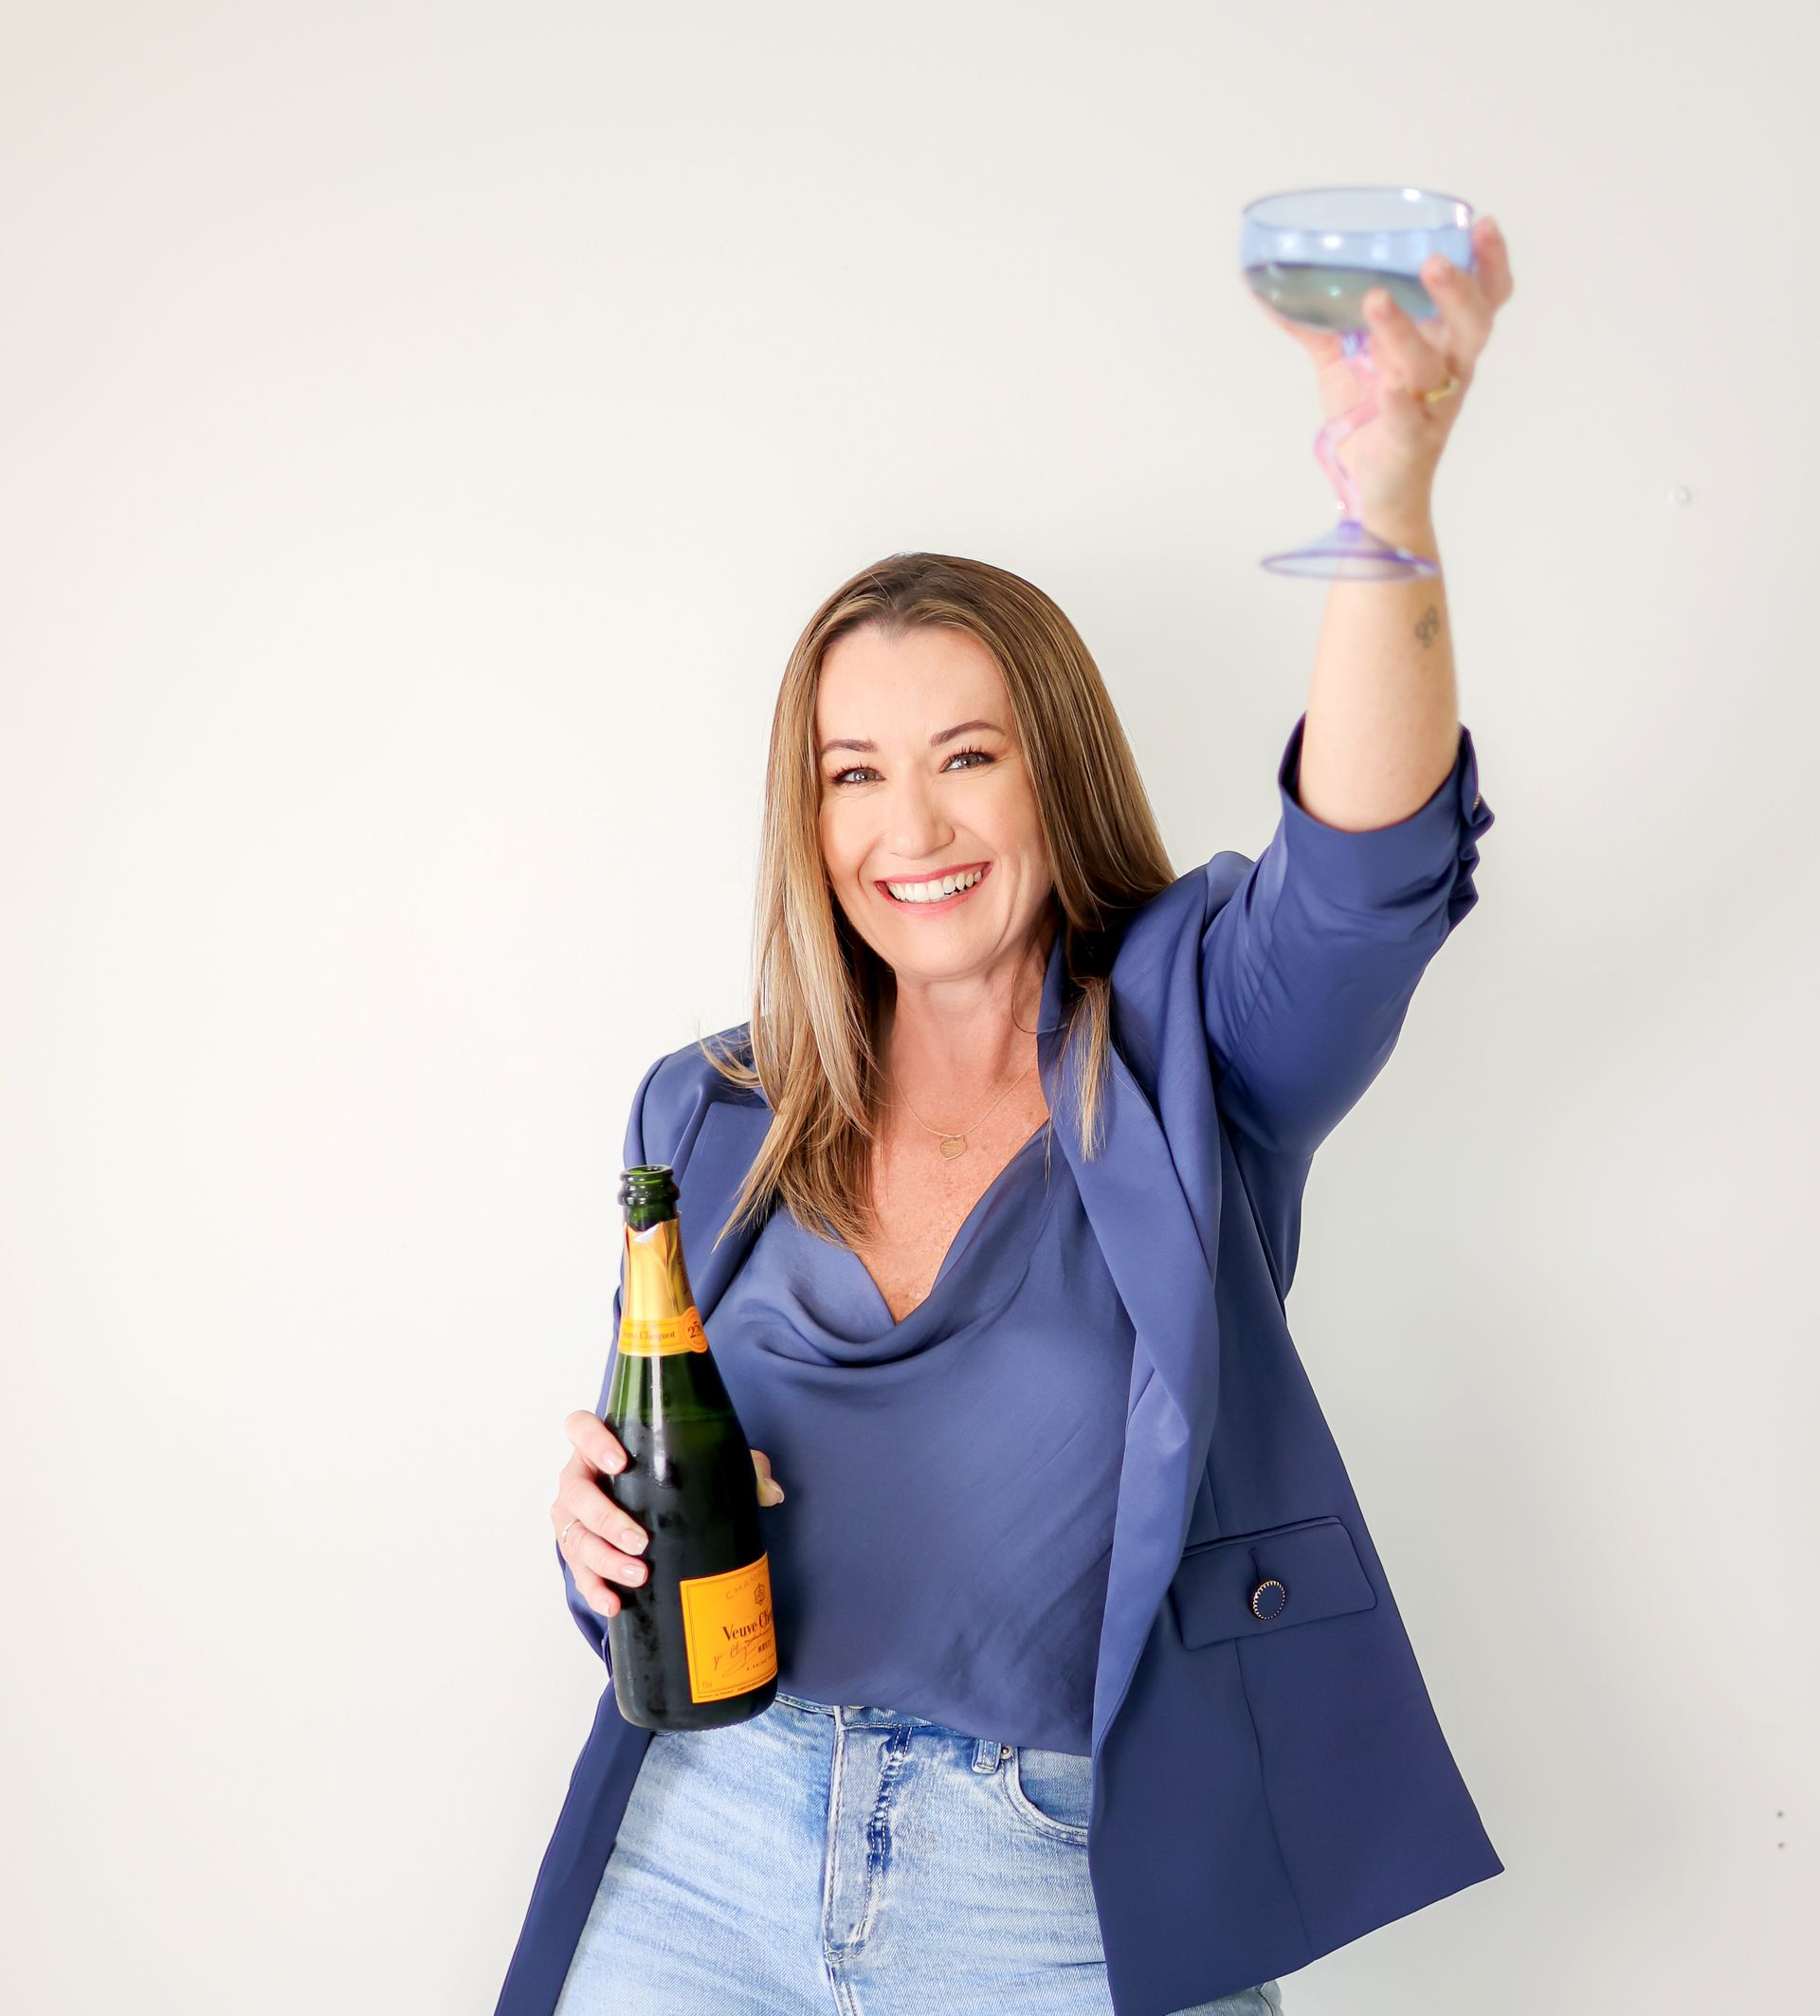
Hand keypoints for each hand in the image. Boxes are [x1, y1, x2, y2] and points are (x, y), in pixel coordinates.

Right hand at [554, 1412, 784, 1618]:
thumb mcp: (708, 1465)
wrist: (651, 1511)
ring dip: (603, 1559)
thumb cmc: (671, 1477)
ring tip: (637, 1575)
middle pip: (576, 1493)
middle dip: (606, 1519)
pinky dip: (593, 1589)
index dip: (593, 1441)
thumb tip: (772, 1492)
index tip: (619, 1462)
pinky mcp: (578, 1551)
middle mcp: (579, 1477)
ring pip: (574, 1536)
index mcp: (602, 1445)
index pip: (580, 1427)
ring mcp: (574, 1516)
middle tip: (640, 1540)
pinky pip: (578, 1572)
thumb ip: (742, 1469)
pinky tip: (613, 1603)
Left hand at [1249, 213, 1515, 527]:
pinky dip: (1398, 402)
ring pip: (1433, 367)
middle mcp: (1449, 370)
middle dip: (1458, 290)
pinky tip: (1386, 386)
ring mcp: (1433, 408)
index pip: (1483, 295)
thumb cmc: (1370, 418)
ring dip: (1405, 332)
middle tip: (1433, 262)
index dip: (1489, 262)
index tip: (1482, 224)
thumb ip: (1314, 323)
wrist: (1374, 491)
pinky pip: (1409, 419)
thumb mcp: (1341, 362)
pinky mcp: (1411, 443)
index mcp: (1444, 341)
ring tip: (1375, 300)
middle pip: (1475, 323)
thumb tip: (1266, 286)